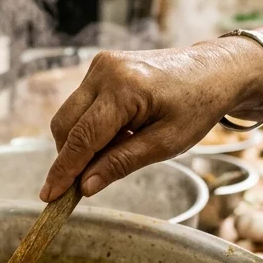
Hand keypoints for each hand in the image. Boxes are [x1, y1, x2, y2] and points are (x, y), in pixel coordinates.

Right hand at [39, 44, 262, 200]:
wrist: (214, 71)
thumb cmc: (197, 107)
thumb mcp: (165, 144)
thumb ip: (121, 163)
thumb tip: (85, 186)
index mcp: (124, 89)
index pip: (81, 138)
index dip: (63, 171)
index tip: (49, 196)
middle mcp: (105, 71)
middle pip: (65, 125)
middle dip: (70, 158)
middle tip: (87, 183)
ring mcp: (100, 66)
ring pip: (69, 116)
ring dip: (82, 142)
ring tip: (120, 147)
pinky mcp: (100, 67)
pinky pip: (81, 105)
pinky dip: (90, 127)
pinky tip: (120, 133)